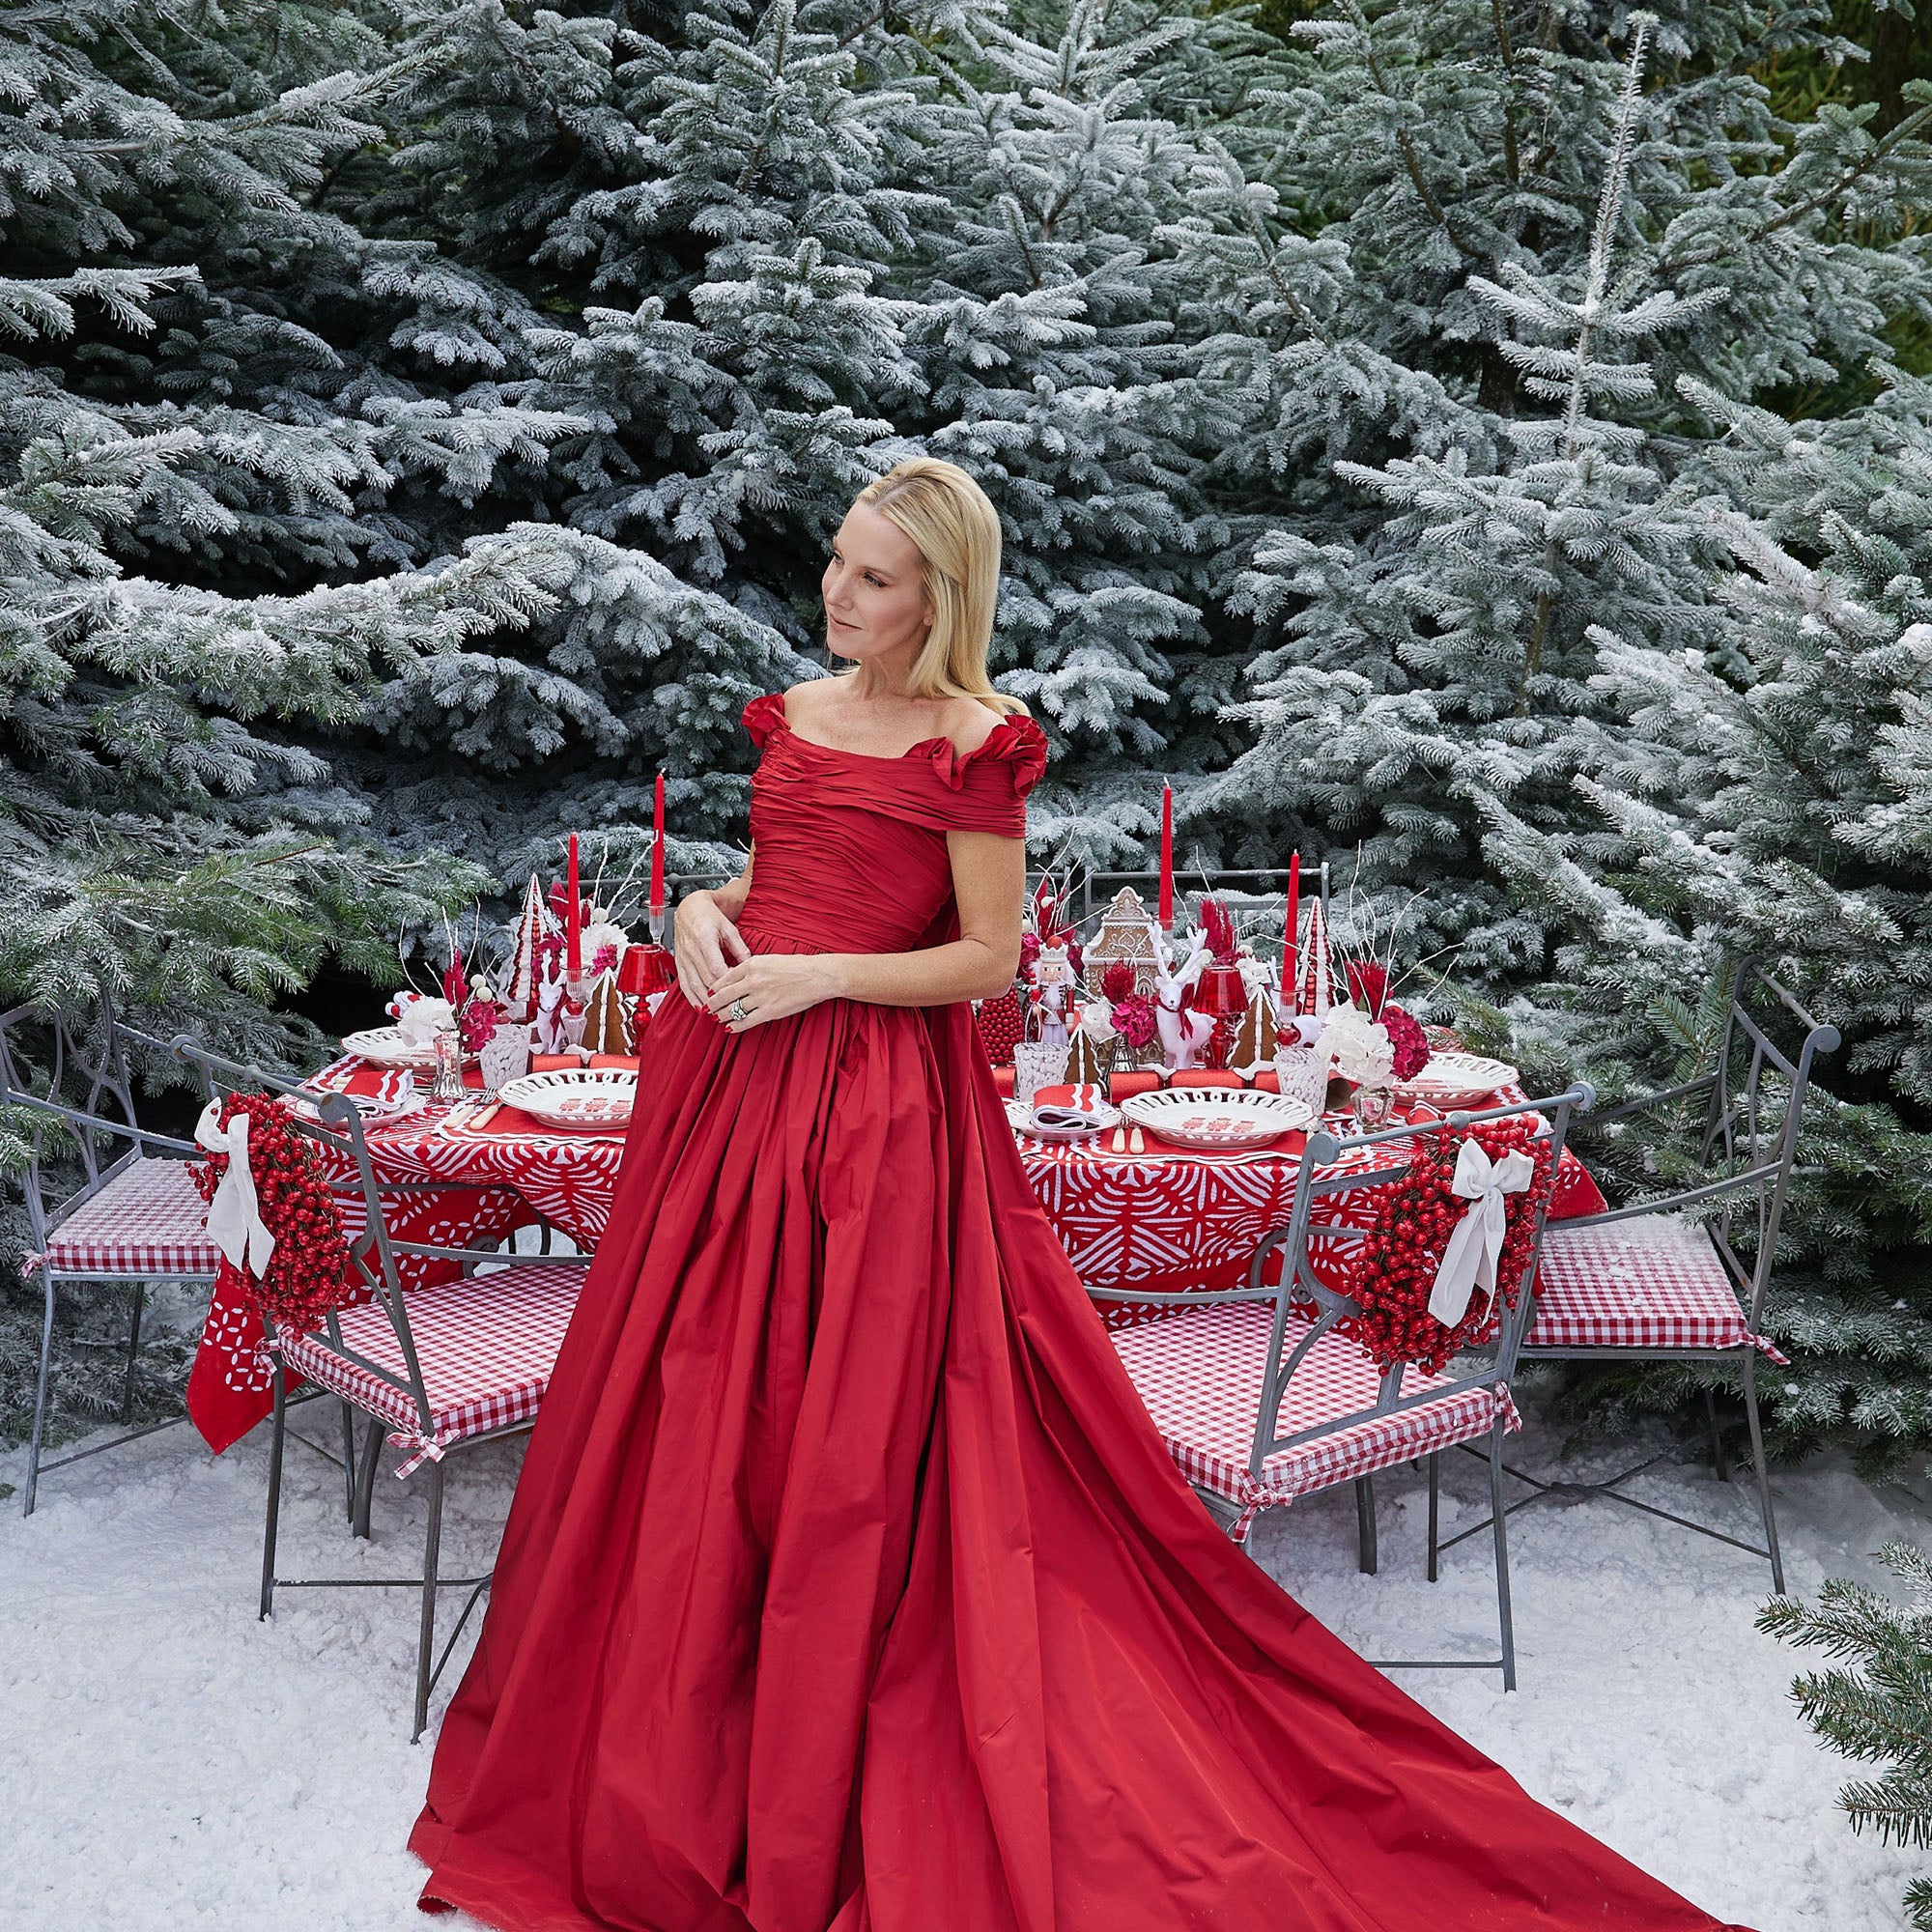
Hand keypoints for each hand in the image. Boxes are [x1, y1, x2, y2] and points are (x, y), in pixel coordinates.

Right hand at [674, 891, 749, 1007]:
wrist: (689, 909)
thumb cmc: (710, 916)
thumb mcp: (729, 928)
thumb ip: (739, 947)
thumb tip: (749, 965)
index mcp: (704, 939)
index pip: (716, 966)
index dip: (727, 981)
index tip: (738, 988)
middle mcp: (691, 949)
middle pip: (705, 978)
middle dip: (717, 995)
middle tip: (730, 1005)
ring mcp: (683, 957)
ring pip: (693, 983)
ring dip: (703, 1000)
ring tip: (715, 1013)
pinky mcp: (679, 962)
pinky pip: (683, 983)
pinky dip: (690, 997)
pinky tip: (698, 1007)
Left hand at [705, 954, 839, 1032]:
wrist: (816, 976)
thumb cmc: (796, 966)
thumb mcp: (769, 959)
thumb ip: (751, 968)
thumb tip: (736, 978)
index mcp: (751, 965)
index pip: (724, 978)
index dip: (714, 988)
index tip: (709, 993)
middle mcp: (752, 981)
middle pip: (724, 995)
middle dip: (713, 1004)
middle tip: (707, 1008)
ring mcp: (760, 997)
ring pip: (732, 1009)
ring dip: (722, 1015)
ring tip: (716, 1018)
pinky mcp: (769, 1011)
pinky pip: (746, 1021)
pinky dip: (735, 1026)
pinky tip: (729, 1027)